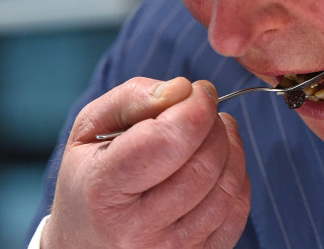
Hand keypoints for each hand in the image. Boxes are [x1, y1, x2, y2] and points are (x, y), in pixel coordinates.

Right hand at [42, 77, 250, 247]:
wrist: (85, 243)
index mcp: (102, 189)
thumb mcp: (90, 129)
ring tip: (215, 132)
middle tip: (204, 111)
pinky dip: (237, 179)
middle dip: (213, 125)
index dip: (195, 106)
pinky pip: (236, 212)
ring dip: (231, 148)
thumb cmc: (89, 179)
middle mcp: (135, 229)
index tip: (198, 90)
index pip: (167, 140)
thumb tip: (182, 90)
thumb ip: (131, 98)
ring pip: (226, 188)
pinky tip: (220, 165)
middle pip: (203, 164)